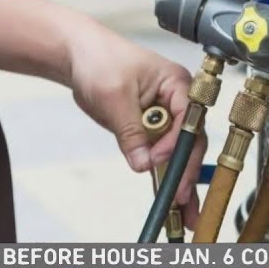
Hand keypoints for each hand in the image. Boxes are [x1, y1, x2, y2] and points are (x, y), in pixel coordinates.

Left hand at [64, 18, 207, 229]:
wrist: (78, 55)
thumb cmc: (99, 59)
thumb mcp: (114, 96)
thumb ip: (130, 132)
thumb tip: (143, 163)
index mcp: (177, 84)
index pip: (188, 119)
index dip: (177, 144)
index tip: (160, 162)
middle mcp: (176, 101)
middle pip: (189, 141)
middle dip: (186, 172)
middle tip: (182, 198)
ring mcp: (164, 117)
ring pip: (177, 153)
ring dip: (180, 180)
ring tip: (185, 212)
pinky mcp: (149, 129)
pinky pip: (159, 154)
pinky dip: (162, 173)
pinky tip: (169, 196)